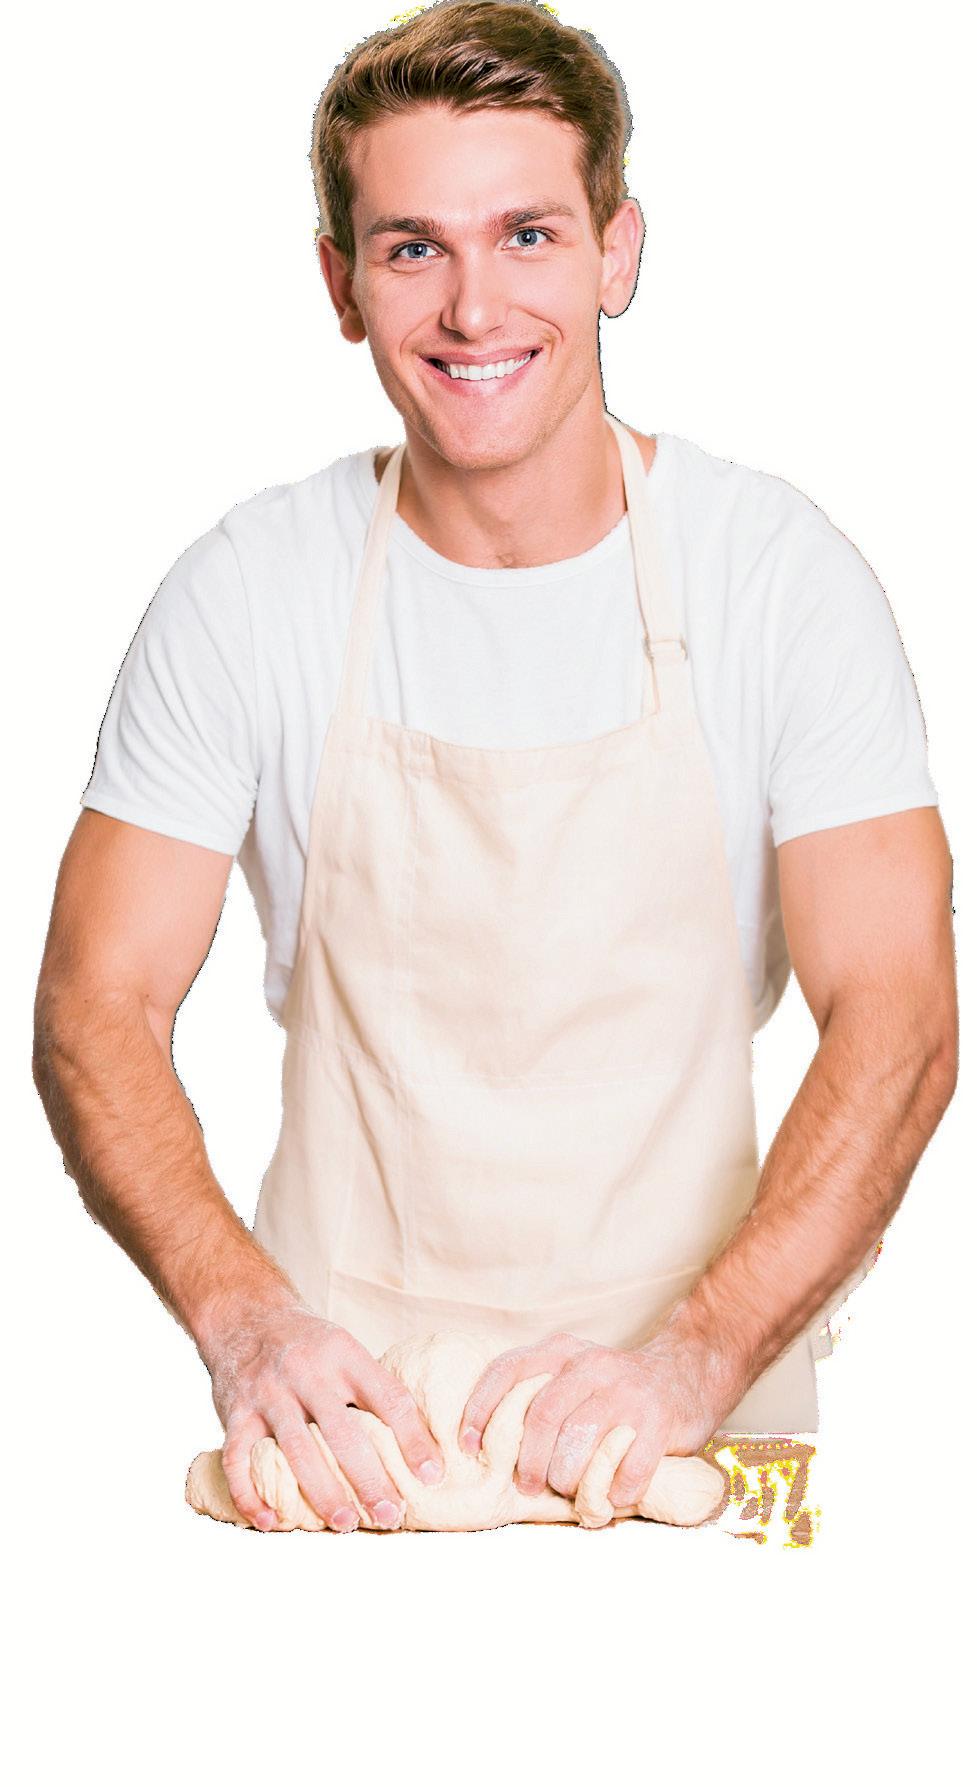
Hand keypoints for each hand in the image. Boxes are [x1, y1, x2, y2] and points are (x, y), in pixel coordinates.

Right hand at [202, 1300, 444, 1531]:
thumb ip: (372, 1390)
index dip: (413, 1439)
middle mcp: (306, 1372)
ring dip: (322, 1492)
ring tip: (345, 1523)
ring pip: (295, 1450)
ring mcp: (267, 1392)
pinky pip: (238, 1460)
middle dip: (368, 1478)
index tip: (432, 1476)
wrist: (245, 1315)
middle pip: (342, 1432)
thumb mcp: (345, 1350)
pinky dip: (251, 1494)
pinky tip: (271, 1521)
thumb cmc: (308, 1345)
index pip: (387, 1398)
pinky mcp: (233, 1412)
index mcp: (343, 1354)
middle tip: (390, 1514)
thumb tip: (419, 1445)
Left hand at [456, 1329, 719, 1510]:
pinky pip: (627, 1468)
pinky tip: (612, 1495)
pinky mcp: (659, 1421)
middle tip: (527, 1485)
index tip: (468, 1445)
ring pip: (581, 1443)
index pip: (509, 1370)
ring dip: (568, 1479)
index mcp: (564, 1351)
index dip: (481, 1408)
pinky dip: (614, 1492)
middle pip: (544, 1416)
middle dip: (529, 1461)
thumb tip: (483, 1441)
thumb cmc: (615, 1387)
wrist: (688, 1373)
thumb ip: (537, 1392)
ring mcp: (627, 1392)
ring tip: (569, 1490)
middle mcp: (593, 1365)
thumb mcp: (573, 1372)